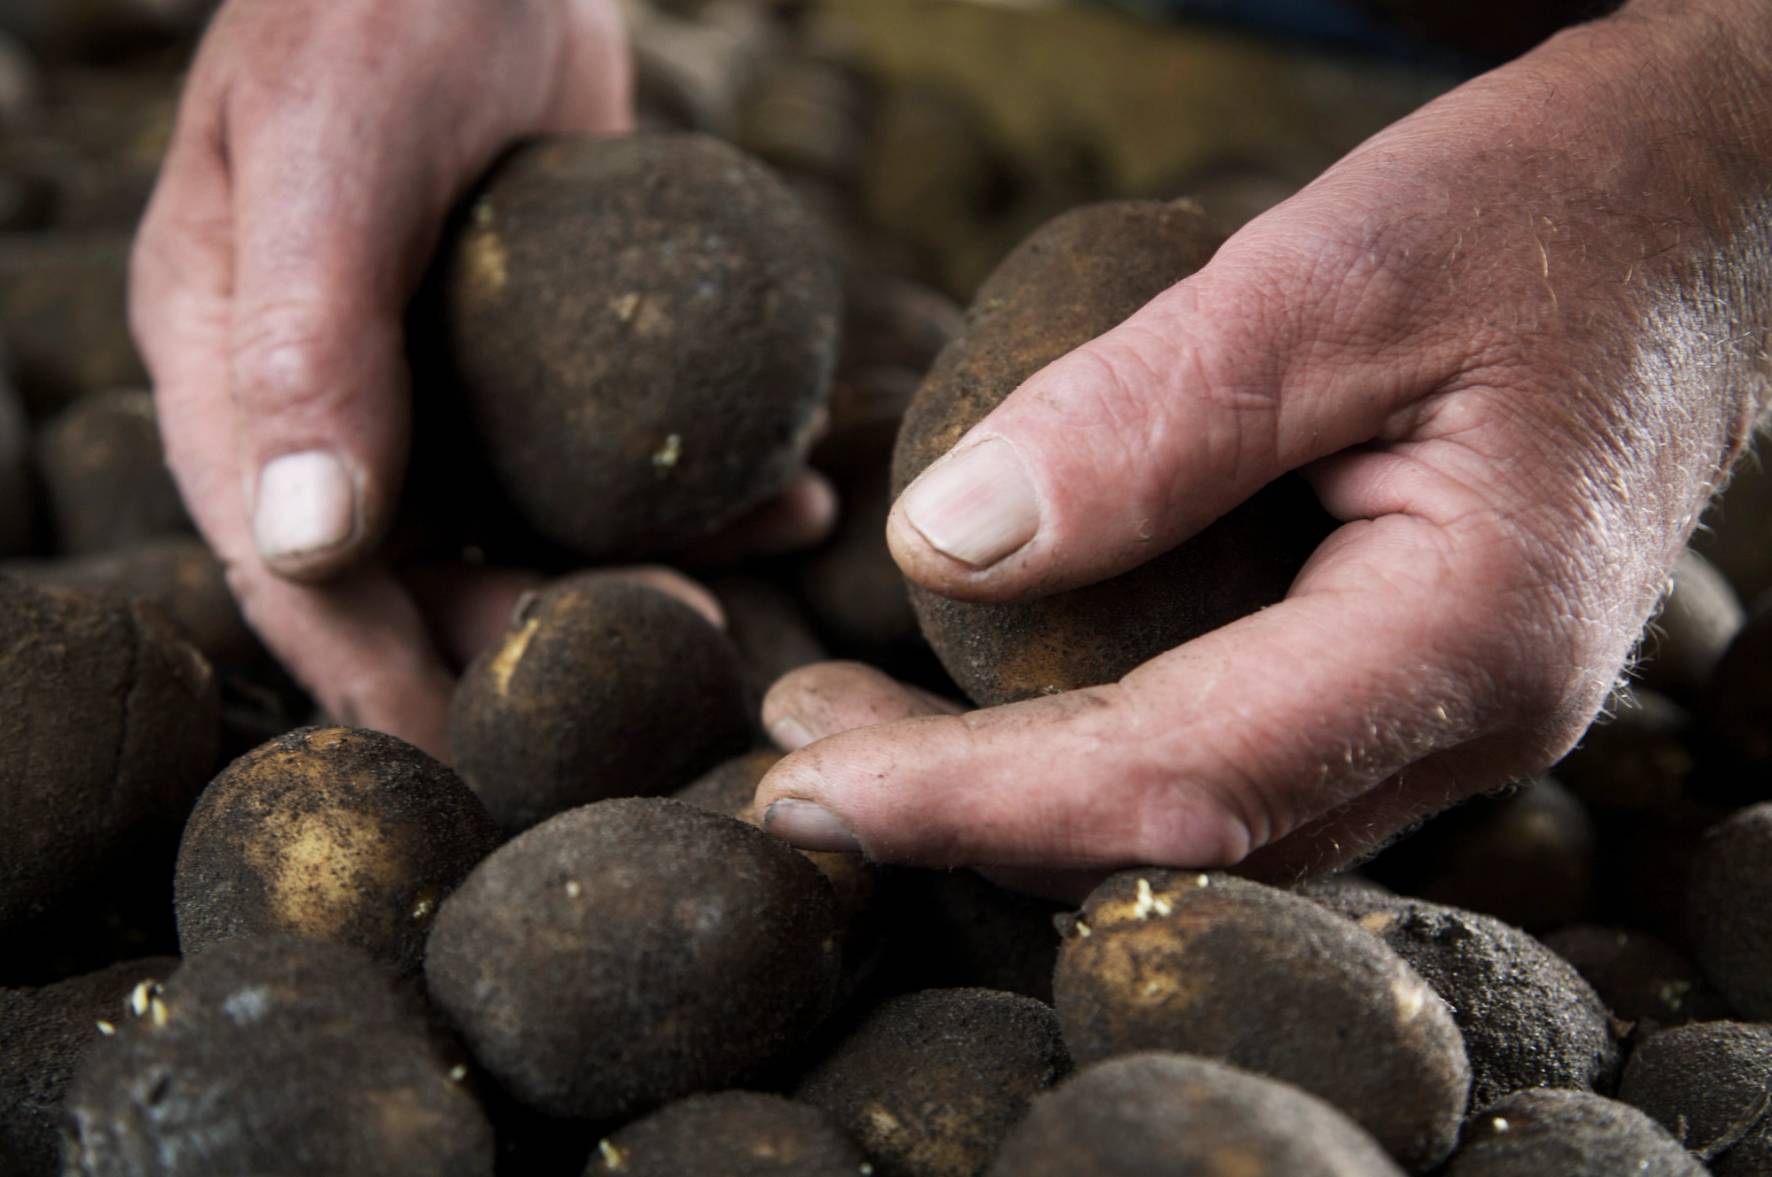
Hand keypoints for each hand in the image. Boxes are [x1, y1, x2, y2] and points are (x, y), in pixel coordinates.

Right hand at [132, 0, 831, 753]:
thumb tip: (309, 545)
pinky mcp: (532, 360)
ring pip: (519, 526)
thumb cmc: (385, 5)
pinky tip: (783, 501)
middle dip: (523, 633)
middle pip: (411, 569)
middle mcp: (326, 394)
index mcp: (231, 364)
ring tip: (731, 590)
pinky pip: (599, 459)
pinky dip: (692, 493)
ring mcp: (437, 380)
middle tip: (656, 651)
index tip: (456, 755)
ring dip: (625, 573)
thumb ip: (308, 341)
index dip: (366, 671)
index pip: (286, 564)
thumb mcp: (333, 159)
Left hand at [755, 2, 1771, 880]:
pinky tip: (993, 692)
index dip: (972, 803)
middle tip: (790, 761)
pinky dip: (1091, 748)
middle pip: (1177, 842)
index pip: (1175, 783)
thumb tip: (948, 546)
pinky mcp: (1413, 679)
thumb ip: (1145, 416)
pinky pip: (1235, 760)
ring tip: (850, 727)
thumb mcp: (1334, 271)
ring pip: (1201, 822)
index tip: (805, 789)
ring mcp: (1450, 716)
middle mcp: (1470, 722)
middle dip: (966, 821)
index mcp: (1468, 638)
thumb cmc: (1548, 212)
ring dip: (1016, 797)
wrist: (1707, 212)